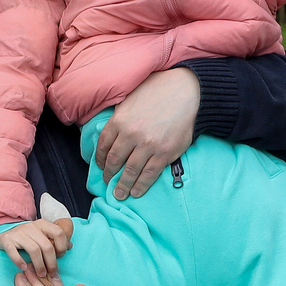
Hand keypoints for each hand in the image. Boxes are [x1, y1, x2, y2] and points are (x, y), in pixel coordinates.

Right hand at [0, 217, 70, 277]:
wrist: (3, 236)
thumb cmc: (26, 239)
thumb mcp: (41, 237)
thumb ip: (55, 241)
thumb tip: (70, 246)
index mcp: (42, 224)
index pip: (59, 233)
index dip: (62, 247)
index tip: (60, 257)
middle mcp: (31, 226)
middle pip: (47, 245)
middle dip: (51, 262)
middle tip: (52, 273)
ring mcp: (18, 233)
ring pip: (34, 250)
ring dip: (39, 265)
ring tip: (41, 274)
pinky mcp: (7, 240)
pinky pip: (14, 252)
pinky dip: (19, 261)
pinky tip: (23, 268)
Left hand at [95, 66, 199, 199]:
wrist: (186, 91)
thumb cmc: (158, 91)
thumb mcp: (130, 98)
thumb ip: (119, 116)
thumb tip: (111, 133)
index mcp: (119, 120)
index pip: (103, 145)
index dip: (99, 159)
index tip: (100, 166)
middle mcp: (131, 134)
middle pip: (114, 161)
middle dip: (109, 174)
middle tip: (107, 182)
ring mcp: (148, 145)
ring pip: (130, 171)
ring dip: (122, 185)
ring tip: (119, 194)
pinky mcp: (165, 153)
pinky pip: (149, 174)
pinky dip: (141, 185)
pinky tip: (136, 192)